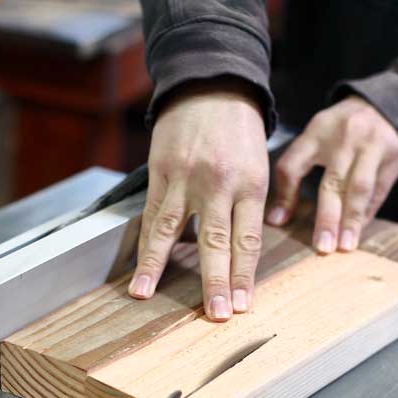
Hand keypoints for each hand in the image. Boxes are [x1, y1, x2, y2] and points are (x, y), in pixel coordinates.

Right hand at [128, 79, 268, 320]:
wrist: (211, 84)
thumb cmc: (239, 131)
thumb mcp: (259, 166)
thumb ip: (249, 207)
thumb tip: (239, 254)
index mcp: (250, 184)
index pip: (248, 240)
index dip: (244, 275)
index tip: (242, 305)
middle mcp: (218, 183)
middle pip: (216, 241)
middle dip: (216, 281)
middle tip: (215, 313)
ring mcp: (186, 177)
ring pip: (171, 230)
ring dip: (157, 266)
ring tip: (144, 294)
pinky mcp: (161, 171)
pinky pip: (150, 213)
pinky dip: (144, 243)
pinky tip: (139, 266)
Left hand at [268, 96, 397, 252]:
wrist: (384, 107)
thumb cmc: (339, 132)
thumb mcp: (313, 140)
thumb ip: (292, 174)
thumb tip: (276, 220)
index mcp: (316, 132)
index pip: (294, 164)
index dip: (286, 194)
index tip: (280, 222)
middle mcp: (346, 137)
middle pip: (333, 181)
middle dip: (328, 217)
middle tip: (322, 246)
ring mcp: (373, 146)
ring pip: (361, 188)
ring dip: (352, 220)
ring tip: (345, 246)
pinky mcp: (394, 157)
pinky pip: (379, 191)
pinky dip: (367, 213)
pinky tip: (358, 231)